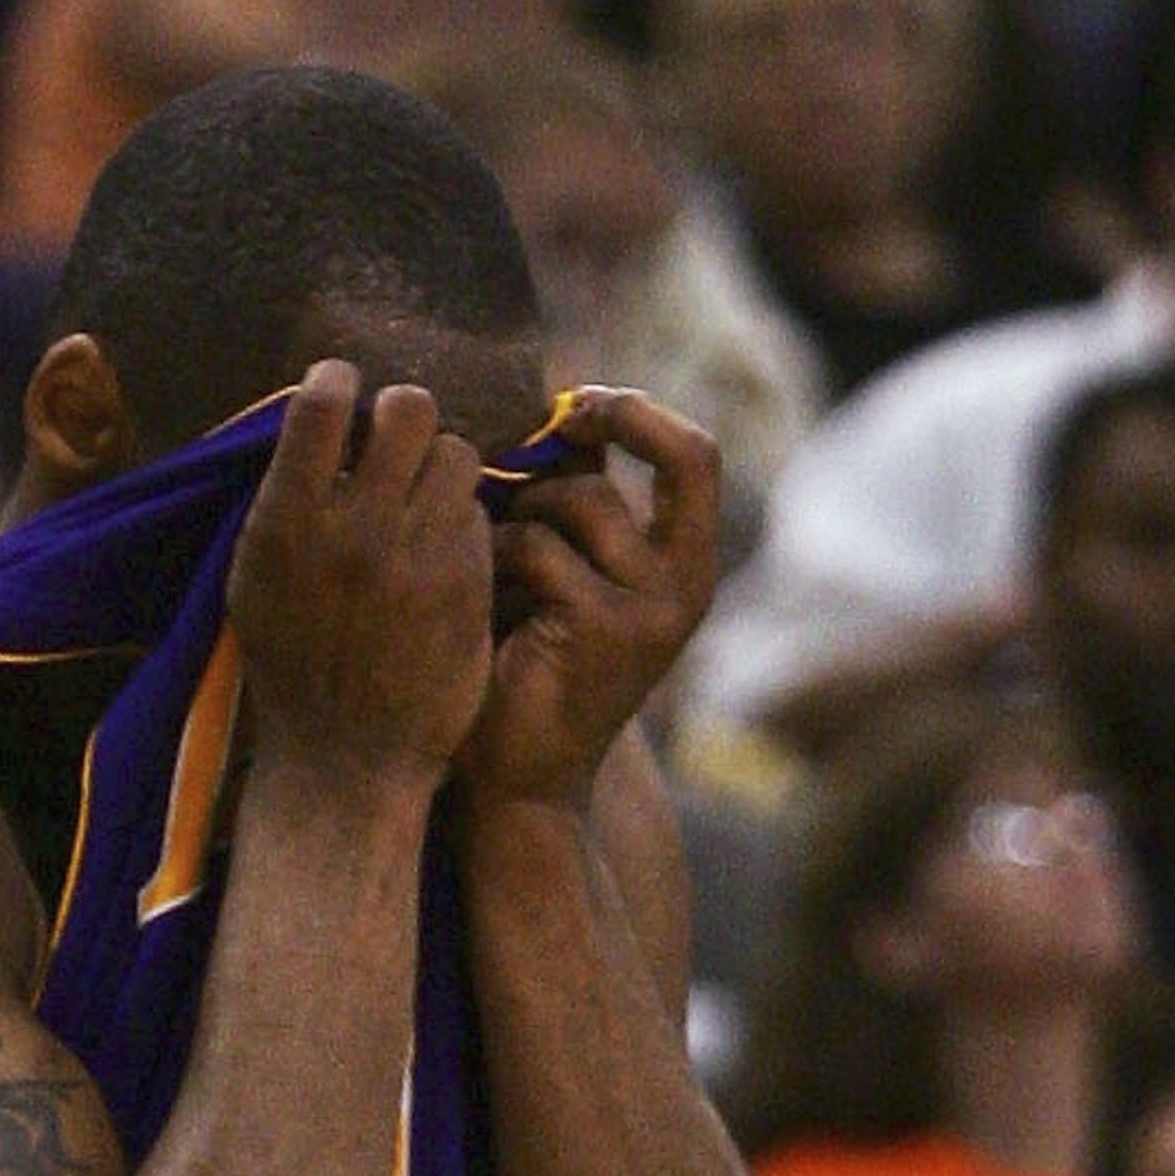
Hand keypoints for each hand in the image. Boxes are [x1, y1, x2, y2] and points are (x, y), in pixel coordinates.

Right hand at [224, 360, 493, 789]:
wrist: (344, 763)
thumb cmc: (291, 670)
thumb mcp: (255, 584)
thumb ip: (285, 502)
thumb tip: (316, 420)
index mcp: (287, 522)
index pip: (323, 399)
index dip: (338, 384)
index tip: (343, 394)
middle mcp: (356, 528)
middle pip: (408, 407)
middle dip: (403, 419)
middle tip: (396, 449)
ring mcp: (418, 555)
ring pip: (456, 452)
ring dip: (441, 468)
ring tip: (424, 503)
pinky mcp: (466, 584)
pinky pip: (477, 513)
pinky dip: (462, 523)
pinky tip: (445, 554)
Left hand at [463, 387, 720, 806]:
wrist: (515, 779)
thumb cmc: (525, 662)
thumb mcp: (562, 565)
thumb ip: (573, 490)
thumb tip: (554, 396)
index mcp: (687, 566)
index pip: (696, 454)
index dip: (638, 410)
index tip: (572, 402)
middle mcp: (688, 585)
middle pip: (678, 456)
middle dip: (598, 432)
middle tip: (532, 440)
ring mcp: (653, 609)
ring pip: (582, 500)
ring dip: (519, 512)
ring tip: (488, 558)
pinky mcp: (604, 629)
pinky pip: (538, 546)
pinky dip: (495, 557)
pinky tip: (478, 597)